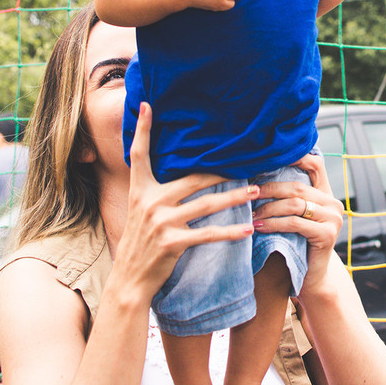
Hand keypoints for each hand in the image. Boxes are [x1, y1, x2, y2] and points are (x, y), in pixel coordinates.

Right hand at [116, 102, 255, 293]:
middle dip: (222, 172)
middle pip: (193, 178)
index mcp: (140, 190)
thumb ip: (155, 192)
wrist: (130, 279)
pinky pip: (209, 233)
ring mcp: (160, 222)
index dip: (143, 129)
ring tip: (255, 191)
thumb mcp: (141, 213)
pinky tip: (247, 229)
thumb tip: (180, 176)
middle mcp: (149, 202)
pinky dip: (230, 232)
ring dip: (235, 198)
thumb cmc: (141, 244)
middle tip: (247, 164)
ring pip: (207, 204)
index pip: (139, 154)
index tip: (148, 105)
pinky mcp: (172, 242)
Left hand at [252, 154, 343, 292]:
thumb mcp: (295, 217)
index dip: (296, 158)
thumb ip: (289, 198)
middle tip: (248, 194)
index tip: (268, 159)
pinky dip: (274, 223)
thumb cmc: (297, 245)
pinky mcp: (327, 234)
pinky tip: (259, 226)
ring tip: (252, 215)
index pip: (316, 165)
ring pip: (295, 204)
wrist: (310, 277)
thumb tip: (260, 177)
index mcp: (327, 195)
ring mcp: (334, 218)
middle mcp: (334, 203)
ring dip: (269, 208)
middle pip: (297, 187)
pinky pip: (295, 223)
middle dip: (269, 190)